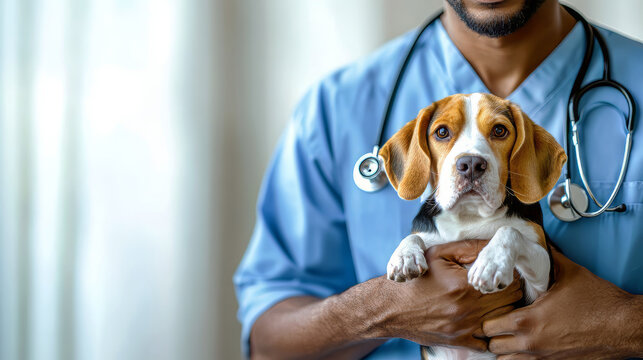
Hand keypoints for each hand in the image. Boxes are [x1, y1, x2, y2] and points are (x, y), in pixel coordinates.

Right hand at [374, 240, 522, 351]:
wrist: (393, 308)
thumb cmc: (417, 278)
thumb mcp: (439, 254)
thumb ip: (469, 247)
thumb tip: (495, 243)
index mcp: (465, 285)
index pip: (508, 281)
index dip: (509, 275)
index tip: (504, 272)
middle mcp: (467, 308)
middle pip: (511, 301)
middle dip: (509, 291)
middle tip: (502, 285)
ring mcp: (465, 328)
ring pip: (503, 320)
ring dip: (503, 310)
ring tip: (494, 300)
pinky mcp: (460, 341)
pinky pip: (489, 341)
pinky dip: (490, 331)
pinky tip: (482, 319)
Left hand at [483, 247, 642, 358]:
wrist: (625, 326)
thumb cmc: (598, 300)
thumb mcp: (569, 273)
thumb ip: (547, 259)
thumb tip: (536, 244)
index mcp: (529, 321)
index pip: (490, 327)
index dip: (487, 319)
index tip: (489, 311)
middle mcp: (532, 344)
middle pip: (494, 348)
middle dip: (492, 336)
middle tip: (496, 325)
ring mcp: (544, 359)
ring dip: (505, 351)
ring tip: (509, 338)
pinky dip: (521, 359)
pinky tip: (527, 347)